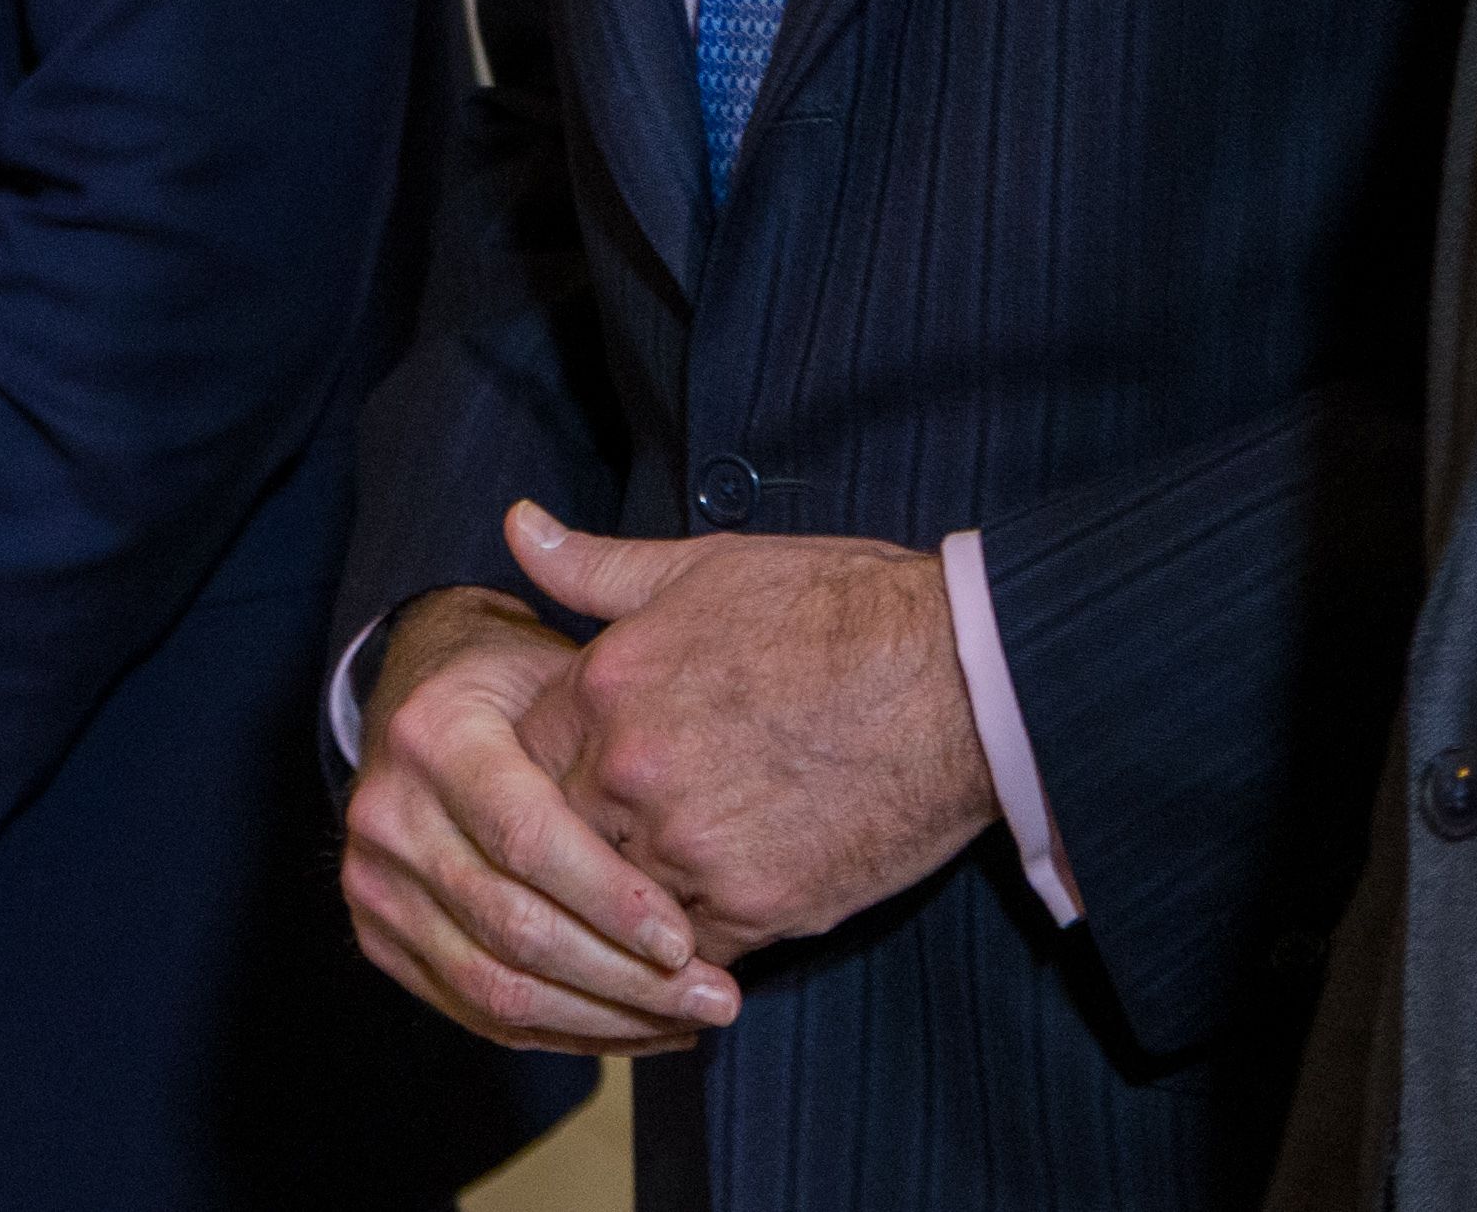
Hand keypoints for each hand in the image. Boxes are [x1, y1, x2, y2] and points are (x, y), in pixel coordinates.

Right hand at [339, 576, 743, 1053]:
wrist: (419, 701)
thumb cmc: (520, 686)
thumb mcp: (564, 677)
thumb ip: (615, 739)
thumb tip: (710, 831)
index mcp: (434, 735)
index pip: (526, 838)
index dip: (609, 900)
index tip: (686, 942)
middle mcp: (388, 814)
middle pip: (513, 928)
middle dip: (625, 979)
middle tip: (715, 997)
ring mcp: (374, 883)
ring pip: (496, 987)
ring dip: (603, 1021)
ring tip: (687, 1019)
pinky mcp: (378, 935)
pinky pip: (475, 1010)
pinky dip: (562, 1031)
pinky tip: (634, 1027)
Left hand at [513, 498, 997, 960]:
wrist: (958, 678)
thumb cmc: (838, 608)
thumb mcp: (706, 567)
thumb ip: (597, 567)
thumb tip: (518, 527)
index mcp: (608, 684)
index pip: (524, 753)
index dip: (556, 761)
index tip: (592, 762)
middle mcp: (631, 772)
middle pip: (561, 833)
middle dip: (589, 829)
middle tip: (646, 816)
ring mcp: (688, 848)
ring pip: (619, 899)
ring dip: (640, 889)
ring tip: (690, 860)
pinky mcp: (753, 909)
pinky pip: (687, 949)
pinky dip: (696, 937)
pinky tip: (730, 900)